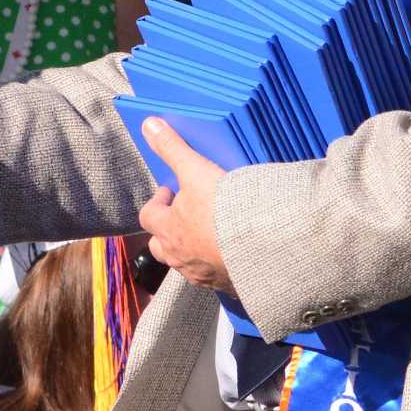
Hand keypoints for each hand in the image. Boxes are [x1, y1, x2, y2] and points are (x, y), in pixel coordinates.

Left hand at [135, 119, 233, 293]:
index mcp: (168, 230)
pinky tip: (231, 254)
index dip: (156, 203)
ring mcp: (202, 275)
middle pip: (159, 248)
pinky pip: (214, 278)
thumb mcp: (196, 170)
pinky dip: (217, 266)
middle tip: (183, 215)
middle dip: (167, 231)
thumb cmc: (224, 209)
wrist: (263, 246)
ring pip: (185, 264)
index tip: (169, 191)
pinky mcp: (227, 285)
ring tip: (206, 234)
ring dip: (189, 250)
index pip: (147, 217)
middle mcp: (180, 257)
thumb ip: (172, 148)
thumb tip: (148, 124)